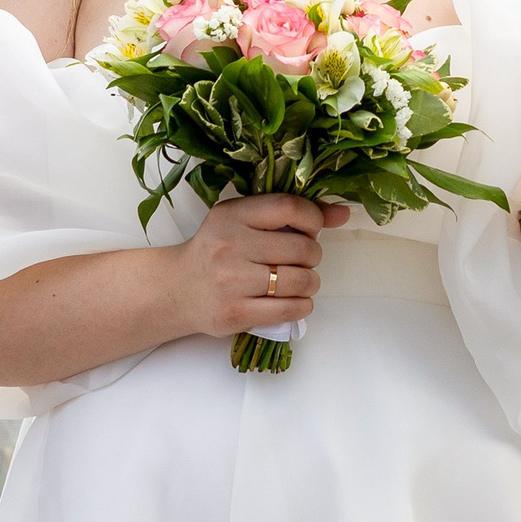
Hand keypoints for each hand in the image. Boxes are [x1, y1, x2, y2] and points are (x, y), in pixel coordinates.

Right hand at [170, 194, 348, 339]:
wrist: (177, 289)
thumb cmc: (217, 250)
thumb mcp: (243, 220)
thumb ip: (290, 213)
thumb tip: (343, 212)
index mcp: (232, 215)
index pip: (289, 208)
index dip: (314, 218)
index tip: (312, 229)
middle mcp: (230, 245)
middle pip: (302, 248)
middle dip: (313, 255)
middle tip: (303, 260)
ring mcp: (231, 281)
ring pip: (300, 281)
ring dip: (311, 282)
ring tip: (301, 281)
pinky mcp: (234, 313)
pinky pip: (289, 309)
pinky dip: (302, 305)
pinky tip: (294, 300)